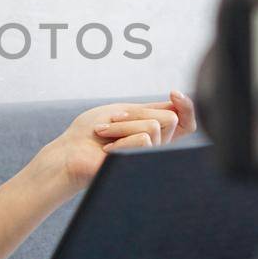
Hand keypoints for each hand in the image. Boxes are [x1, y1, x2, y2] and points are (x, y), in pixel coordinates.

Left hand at [32, 89, 196, 205]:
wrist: (69, 153)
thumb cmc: (90, 133)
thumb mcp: (123, 112)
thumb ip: (151, 110)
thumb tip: (178, 103)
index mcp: (153, 133)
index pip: (187, 123)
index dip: (188, 107)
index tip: (173, 92)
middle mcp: (156, 147)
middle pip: (170, 118)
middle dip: (137, 113)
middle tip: (110, 120)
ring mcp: (149, 158)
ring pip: (155, 127)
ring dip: (122, 125)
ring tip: (104, 133)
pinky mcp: (140, 166)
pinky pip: (144, 139)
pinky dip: (120, 137)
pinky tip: (107, 150)